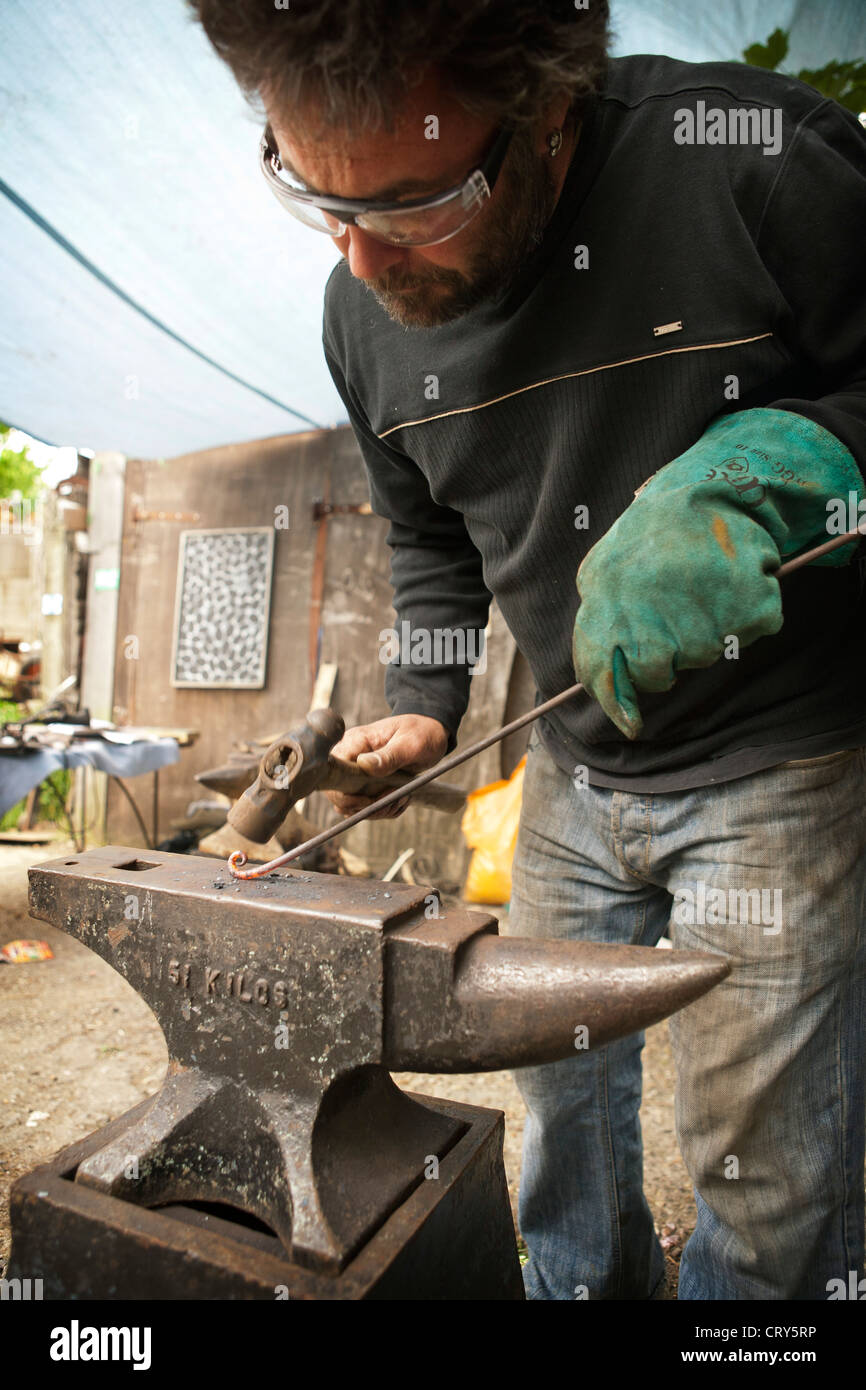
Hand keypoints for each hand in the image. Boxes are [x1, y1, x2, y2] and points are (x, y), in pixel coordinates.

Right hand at [326, 713, 448, 818]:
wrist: (431, 734)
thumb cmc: (421, 733)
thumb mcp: (410, 744)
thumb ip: (388, 756)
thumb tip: (364, 764)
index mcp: (355, 742)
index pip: (333, 772)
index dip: (346, 793)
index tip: (371, 799)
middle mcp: (350, 757)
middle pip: (337, 793)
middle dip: (364, 806)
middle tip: (391, 800)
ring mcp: (357, 771)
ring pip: (351, 805)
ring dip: (377, 810)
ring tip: (401, 798)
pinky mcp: (366, 782)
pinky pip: (365, 805)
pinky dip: (383, 809)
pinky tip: (400, 799)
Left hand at [572, 408, 862, 738]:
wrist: (706, 491)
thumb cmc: (650, 534)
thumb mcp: (602, 569)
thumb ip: (595, 622)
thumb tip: (598, 680)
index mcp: (609, 610)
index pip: (605, 677)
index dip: (617, 704)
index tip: (629, 722)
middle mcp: (655, 623)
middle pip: (658, 675)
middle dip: (664, 658)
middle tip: (672, 615)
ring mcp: (705, 622)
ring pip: (704, 655)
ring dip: (703, 630)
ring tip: (697, 585)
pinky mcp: (751, 614)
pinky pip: (747, 633)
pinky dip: (744, 614)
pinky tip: (728, 582)